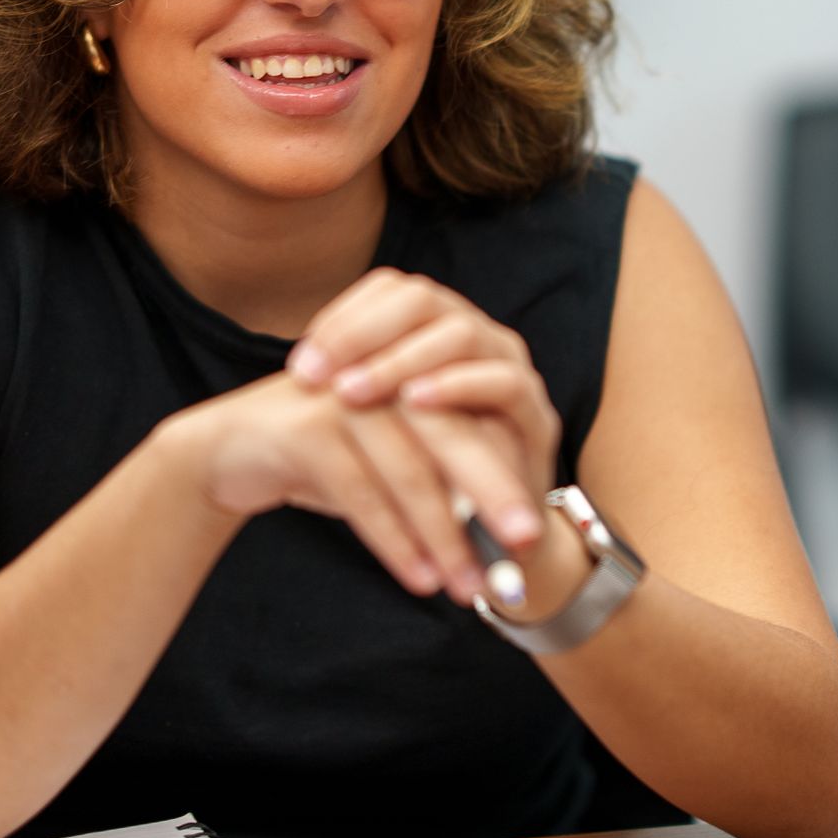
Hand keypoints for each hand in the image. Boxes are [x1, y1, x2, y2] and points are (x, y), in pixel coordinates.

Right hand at [176, 368, 508, 603]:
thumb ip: (444, 471)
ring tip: (470, 588)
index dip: (507, 472)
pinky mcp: (309, 429)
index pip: (475, 418)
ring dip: (444, 536)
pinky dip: (395, 541)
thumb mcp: (389, 456)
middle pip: (453, 436)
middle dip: (494, 493)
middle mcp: (385, 377)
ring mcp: (345, 399)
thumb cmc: (326, 455)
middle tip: (526, 543)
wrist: (228, 448)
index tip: (533, 530)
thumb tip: (514, 524)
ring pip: (410, 471)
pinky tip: (419, 578)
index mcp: (413, 374)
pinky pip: (363, 493)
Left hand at [287, 268, 560, 544]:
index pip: (392, 292)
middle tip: (315, 378)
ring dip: (401, 361)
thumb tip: (301, 370)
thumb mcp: (386, 427)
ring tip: (352, 393)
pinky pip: (504, 383)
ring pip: (461, 333)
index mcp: (442, 330)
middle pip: (422, 299)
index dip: (343, 319)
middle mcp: (480, 338)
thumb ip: (359, 391)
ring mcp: (512, 370)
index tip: (300, 365)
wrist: (492, 545)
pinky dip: (456, 386)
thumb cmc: (427, 479)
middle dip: (361, 335)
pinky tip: (414, 403)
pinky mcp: (537, 415)